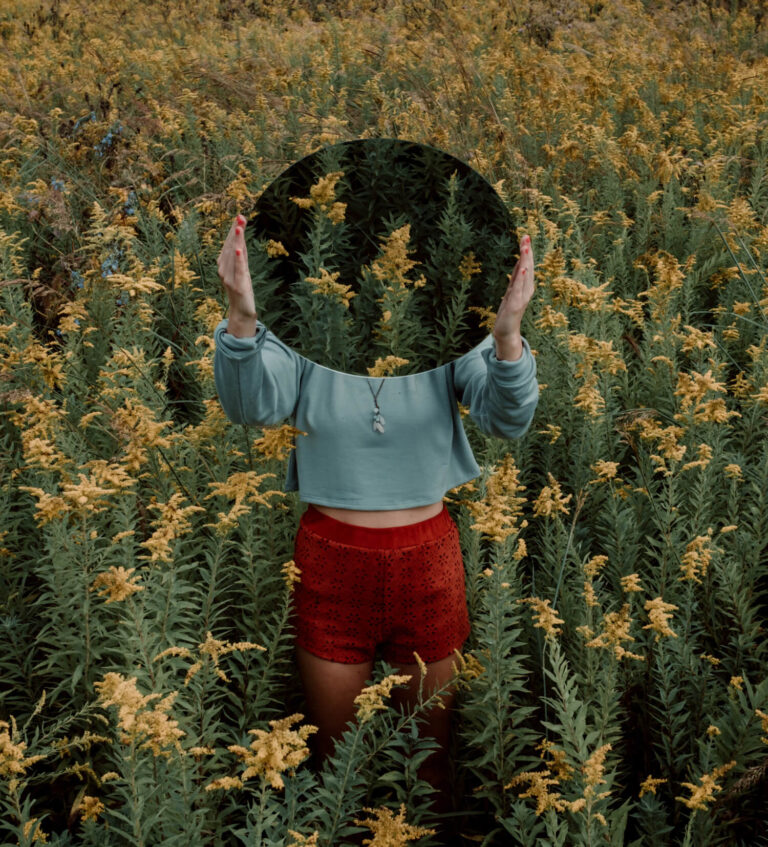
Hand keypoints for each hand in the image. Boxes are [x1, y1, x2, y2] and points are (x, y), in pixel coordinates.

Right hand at [217, 214, 257, 336]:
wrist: (241, 311)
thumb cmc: (241, 288)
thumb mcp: (242, 269)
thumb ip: (242, 253)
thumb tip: (241, 233)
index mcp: (224, 264)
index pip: (229, 244)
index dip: (234, 230)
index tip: (240, 216)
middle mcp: (223, 269)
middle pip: (230, 247)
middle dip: (236, 232)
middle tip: (240, 217)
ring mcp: (229, 277)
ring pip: (233, 256)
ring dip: (236, 241)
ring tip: (239, 228)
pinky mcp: (237, 285)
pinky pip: (238, 270)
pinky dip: (238, 260)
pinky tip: (239, 250)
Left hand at [493, 234, 534, 359]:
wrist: (506, 332)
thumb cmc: (508, 312)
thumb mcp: (511, 291)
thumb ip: (516, 278)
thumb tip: (519, 262)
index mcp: (525, 286)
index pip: (526, 265)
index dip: (526, 251)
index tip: (525, 237)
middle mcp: (526, 290)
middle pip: (527, 268)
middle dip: (527, 252)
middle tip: (526, 237)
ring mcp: (522, 297)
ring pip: (524, 276)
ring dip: (525, 261)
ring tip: (525, 248)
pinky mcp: (515, 305)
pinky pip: (518, 289)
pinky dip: (520, 279)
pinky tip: (522, 269)